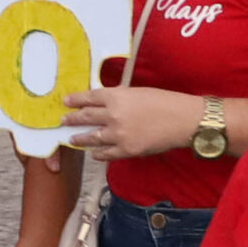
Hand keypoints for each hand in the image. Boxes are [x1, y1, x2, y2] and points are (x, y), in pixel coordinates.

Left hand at [61, 86, 199, 160]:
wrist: (184, 120)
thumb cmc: (165, 102)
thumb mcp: (138, 93)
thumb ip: (119, 98)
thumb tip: (103, 104)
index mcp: (116, 96)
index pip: (89, 97)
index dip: (75, 99)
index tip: (65, 101)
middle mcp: (113, 114)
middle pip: (86, 117)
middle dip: (72, 119)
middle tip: (63, 121)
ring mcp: (118, 134)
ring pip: (91, 137)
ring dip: (80, 139)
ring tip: (71, 139)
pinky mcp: (127, 150)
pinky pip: (106, 153)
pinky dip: (98, 154)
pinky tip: (93, 153)